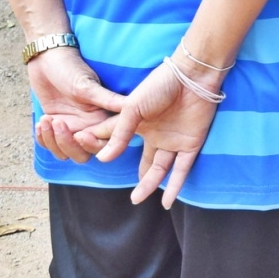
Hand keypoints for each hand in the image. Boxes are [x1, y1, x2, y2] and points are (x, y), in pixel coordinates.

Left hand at [28, 48, 125, 162]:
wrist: (48, 57)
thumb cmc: (70, 67)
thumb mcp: (87, 85)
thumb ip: (109, 100)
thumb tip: (132, 108)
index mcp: (102, 118)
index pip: (103, 144)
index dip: (92, 144)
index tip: (79, 133)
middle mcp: (88, 126)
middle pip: (82, 154)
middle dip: (67, 145)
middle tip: (58, 123)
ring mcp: (71, 127)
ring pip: (64, 153)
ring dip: (52, 141)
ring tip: (46, 120)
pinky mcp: (55, 125)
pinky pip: (49, 144)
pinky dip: (43, 139)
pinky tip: (41, 123)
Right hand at [89, 60, 222, 206]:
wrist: (192, 76)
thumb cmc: (160, 85)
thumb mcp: (132, 108)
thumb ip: (118, 134)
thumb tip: (102, 159)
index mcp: (138, 124)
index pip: (116, 141)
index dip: (102, 150)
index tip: (87, 162)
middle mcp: (156, 135)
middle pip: (144, 162)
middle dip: (138, 180)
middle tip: (128, 197)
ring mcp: (174, 141)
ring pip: (160, 169)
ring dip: (150, 185)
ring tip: (137, 200)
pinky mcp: (191, 143)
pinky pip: (182, 169)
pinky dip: (174, 185)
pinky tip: (166, 201)